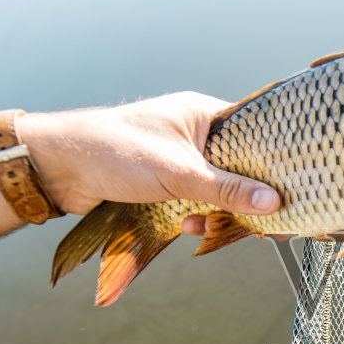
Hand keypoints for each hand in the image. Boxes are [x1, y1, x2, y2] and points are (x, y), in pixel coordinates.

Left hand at [0, 94, 279, 256]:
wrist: (59, 167)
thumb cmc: (115, 151)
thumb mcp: (179, 173)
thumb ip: (227, 189)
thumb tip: (274, 201)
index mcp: (204, 115)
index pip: (256, 134)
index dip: (272, 163)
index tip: (284, 190)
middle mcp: (195, 133)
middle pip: (239, 168)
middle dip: (241, 197)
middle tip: (250, 220)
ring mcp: (180, 158)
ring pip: (217, 190)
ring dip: (214, 212)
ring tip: (204, 225)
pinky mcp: (165, 182)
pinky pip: (195, 201)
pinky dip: (195, 216)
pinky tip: (187, 228)